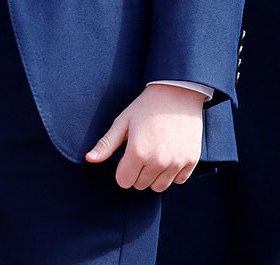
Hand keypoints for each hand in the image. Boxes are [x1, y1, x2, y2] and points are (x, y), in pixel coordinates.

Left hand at [85, 84, 203, 191]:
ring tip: (155, 153)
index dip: (123, 169)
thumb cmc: (147, 106)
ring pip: (159, 187)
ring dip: (155, 175)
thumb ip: (106, 144)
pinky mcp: (191, 162)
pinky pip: (178, 180)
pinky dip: (173, 172)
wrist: (178, 92)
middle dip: (138, 172)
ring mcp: (176, 163)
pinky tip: (170, 153)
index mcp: (137, 153)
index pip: (123, 182)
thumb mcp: (123, 122)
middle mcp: (157, 162)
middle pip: (140, 185)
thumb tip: (89, 159)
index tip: (127, 156)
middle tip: (142, 150)